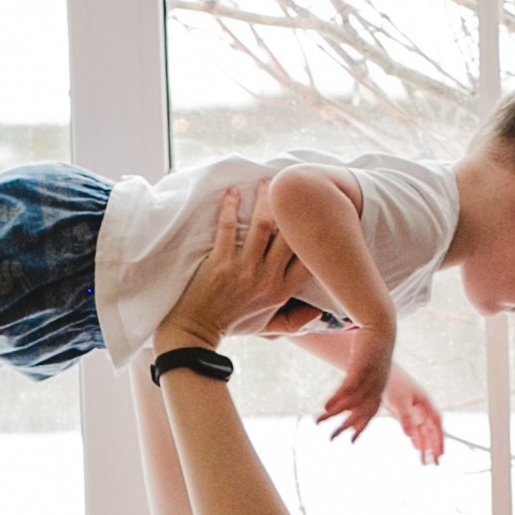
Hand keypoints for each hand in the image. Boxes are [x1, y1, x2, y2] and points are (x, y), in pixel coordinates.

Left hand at [158, 186, 313, 351]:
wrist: (195, 331)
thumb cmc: (232, 325)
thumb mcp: (268, 328)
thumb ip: (295, 320)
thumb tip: (319, 312)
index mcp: (282, 291)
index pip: (310, 258)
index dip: (315, 233)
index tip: (314, 213)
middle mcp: (268, 278)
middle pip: (291, 234)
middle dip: (294, 207)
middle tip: (291, 187)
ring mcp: (244, 268)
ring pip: (264, 223)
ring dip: (266, 198)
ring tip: (266, 182)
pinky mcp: (220, 261)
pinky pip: (229, 226)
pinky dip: (231, 205)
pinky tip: (233, 192)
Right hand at [317, 325, 396, 442]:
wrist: (381, 324)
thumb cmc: (373, 343)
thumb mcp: (368, 364)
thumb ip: (360, 376)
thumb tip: (351, 384)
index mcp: (378, 387)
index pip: (370, 412)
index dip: (361, 427)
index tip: (351, 441)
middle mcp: (376, 387)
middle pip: (360, 414)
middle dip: (345, 428)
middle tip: (331, 439)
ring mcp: (369, 378)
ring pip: (351, 403)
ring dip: (334, 415)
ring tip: (318, 421)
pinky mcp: (361, 368)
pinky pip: (348, 388)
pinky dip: (337, 399)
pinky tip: (325, 407)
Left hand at [382, 361, 446, 464]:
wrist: (379, 372)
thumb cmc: (393, 384)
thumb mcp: (399, 401)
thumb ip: (406, 418)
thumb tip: (410, 436)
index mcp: (426, 404)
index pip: (436, 425)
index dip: (439, 440)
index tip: (440, 453)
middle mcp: (423, 408)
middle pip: (432, 431)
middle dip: (434, 447)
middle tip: (436, 464)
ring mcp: (415, 411)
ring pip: (424, 432)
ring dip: (425, 446)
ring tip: (426, 462)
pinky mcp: (406, 412)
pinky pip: (415, 429)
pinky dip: (417, 439)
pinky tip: (418, 448)